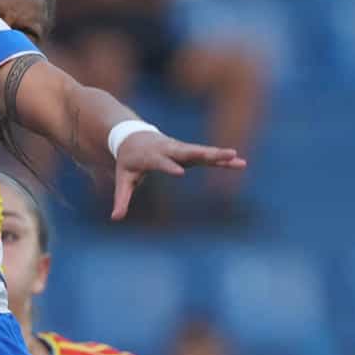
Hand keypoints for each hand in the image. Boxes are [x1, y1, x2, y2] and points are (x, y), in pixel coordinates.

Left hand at [110, 129, 246, 221]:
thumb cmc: (128, 160)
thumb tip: (115, 218)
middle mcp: (169, 150)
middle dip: (203, 153)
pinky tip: (239, 162)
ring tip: (237, 157)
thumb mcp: (123, 178)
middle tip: (219, 155)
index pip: (161, 162)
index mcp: (151, 156)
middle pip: (187, 152)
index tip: (181, 173)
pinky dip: (221, 158)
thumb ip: (122, 198)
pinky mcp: (188, 151)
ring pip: (201, 151)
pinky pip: (207, 155)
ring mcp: (180, 149)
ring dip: (218, 154)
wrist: (131, 136)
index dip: (169, 167)